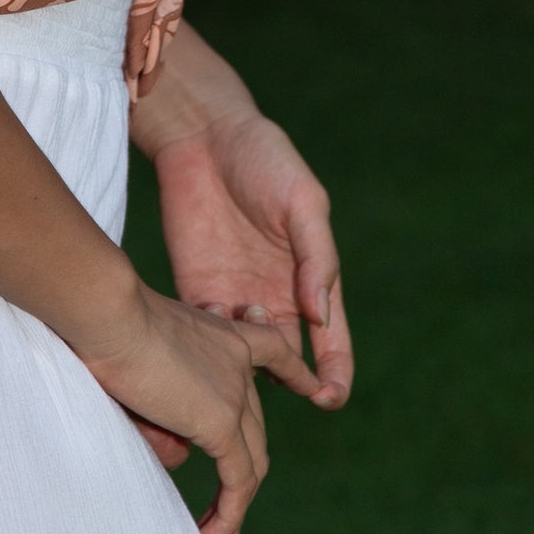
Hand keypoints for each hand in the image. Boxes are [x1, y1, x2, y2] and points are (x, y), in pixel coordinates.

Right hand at [73, 280, 308, 533]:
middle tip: (228, 512)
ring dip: (235, 506)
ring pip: (250, 462)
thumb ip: (165, 405)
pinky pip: (237, 482)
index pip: (273, 351)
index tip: (311, 388)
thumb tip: (180, 450)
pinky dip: (227, 516)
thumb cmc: (104, 327)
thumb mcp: (142, 364)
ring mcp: (235, 391)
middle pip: (254, 427)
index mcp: (221, 332)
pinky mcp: (222, 422)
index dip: (296, 373)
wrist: (107, 312)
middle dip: (246, 471)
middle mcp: (239, 360)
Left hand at [151, 108, 352, 446]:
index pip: (331, 343)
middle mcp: (276, 297)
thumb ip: (316, 257)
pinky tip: (204, 342)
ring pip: (246, 360)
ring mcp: (236, 298)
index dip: (335, 376)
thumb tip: (321, 315)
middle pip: (289, 363)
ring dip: (245, 372)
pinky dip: (208, 351)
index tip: (328, 398)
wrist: (203, 135)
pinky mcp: (198, 291)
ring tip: (237, 360)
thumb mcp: (303, 202)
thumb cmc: (265, 160)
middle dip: (287, 387)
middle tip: (274, 387)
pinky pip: (207, 336)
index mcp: (311, 280)